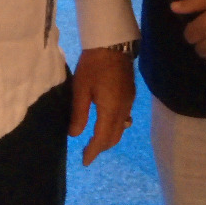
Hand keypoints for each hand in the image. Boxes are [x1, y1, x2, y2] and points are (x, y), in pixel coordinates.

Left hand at [69, 46, 136, 165]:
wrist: (112, 43)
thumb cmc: (93, 65)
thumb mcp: (80, 89)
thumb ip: (79, 114)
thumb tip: (75, 134)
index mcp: (110, 109)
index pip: (102, 138)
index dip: (93, 151)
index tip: (84, 161)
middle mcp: (123, 109)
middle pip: (114, 136)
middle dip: (101, 147)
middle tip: (87, 152)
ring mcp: (129, 101)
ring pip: (121, 128)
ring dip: (109, 138)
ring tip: (95, 141)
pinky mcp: (130, 94)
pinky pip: (125, 118)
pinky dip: (116, 126)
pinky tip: (108, 124)